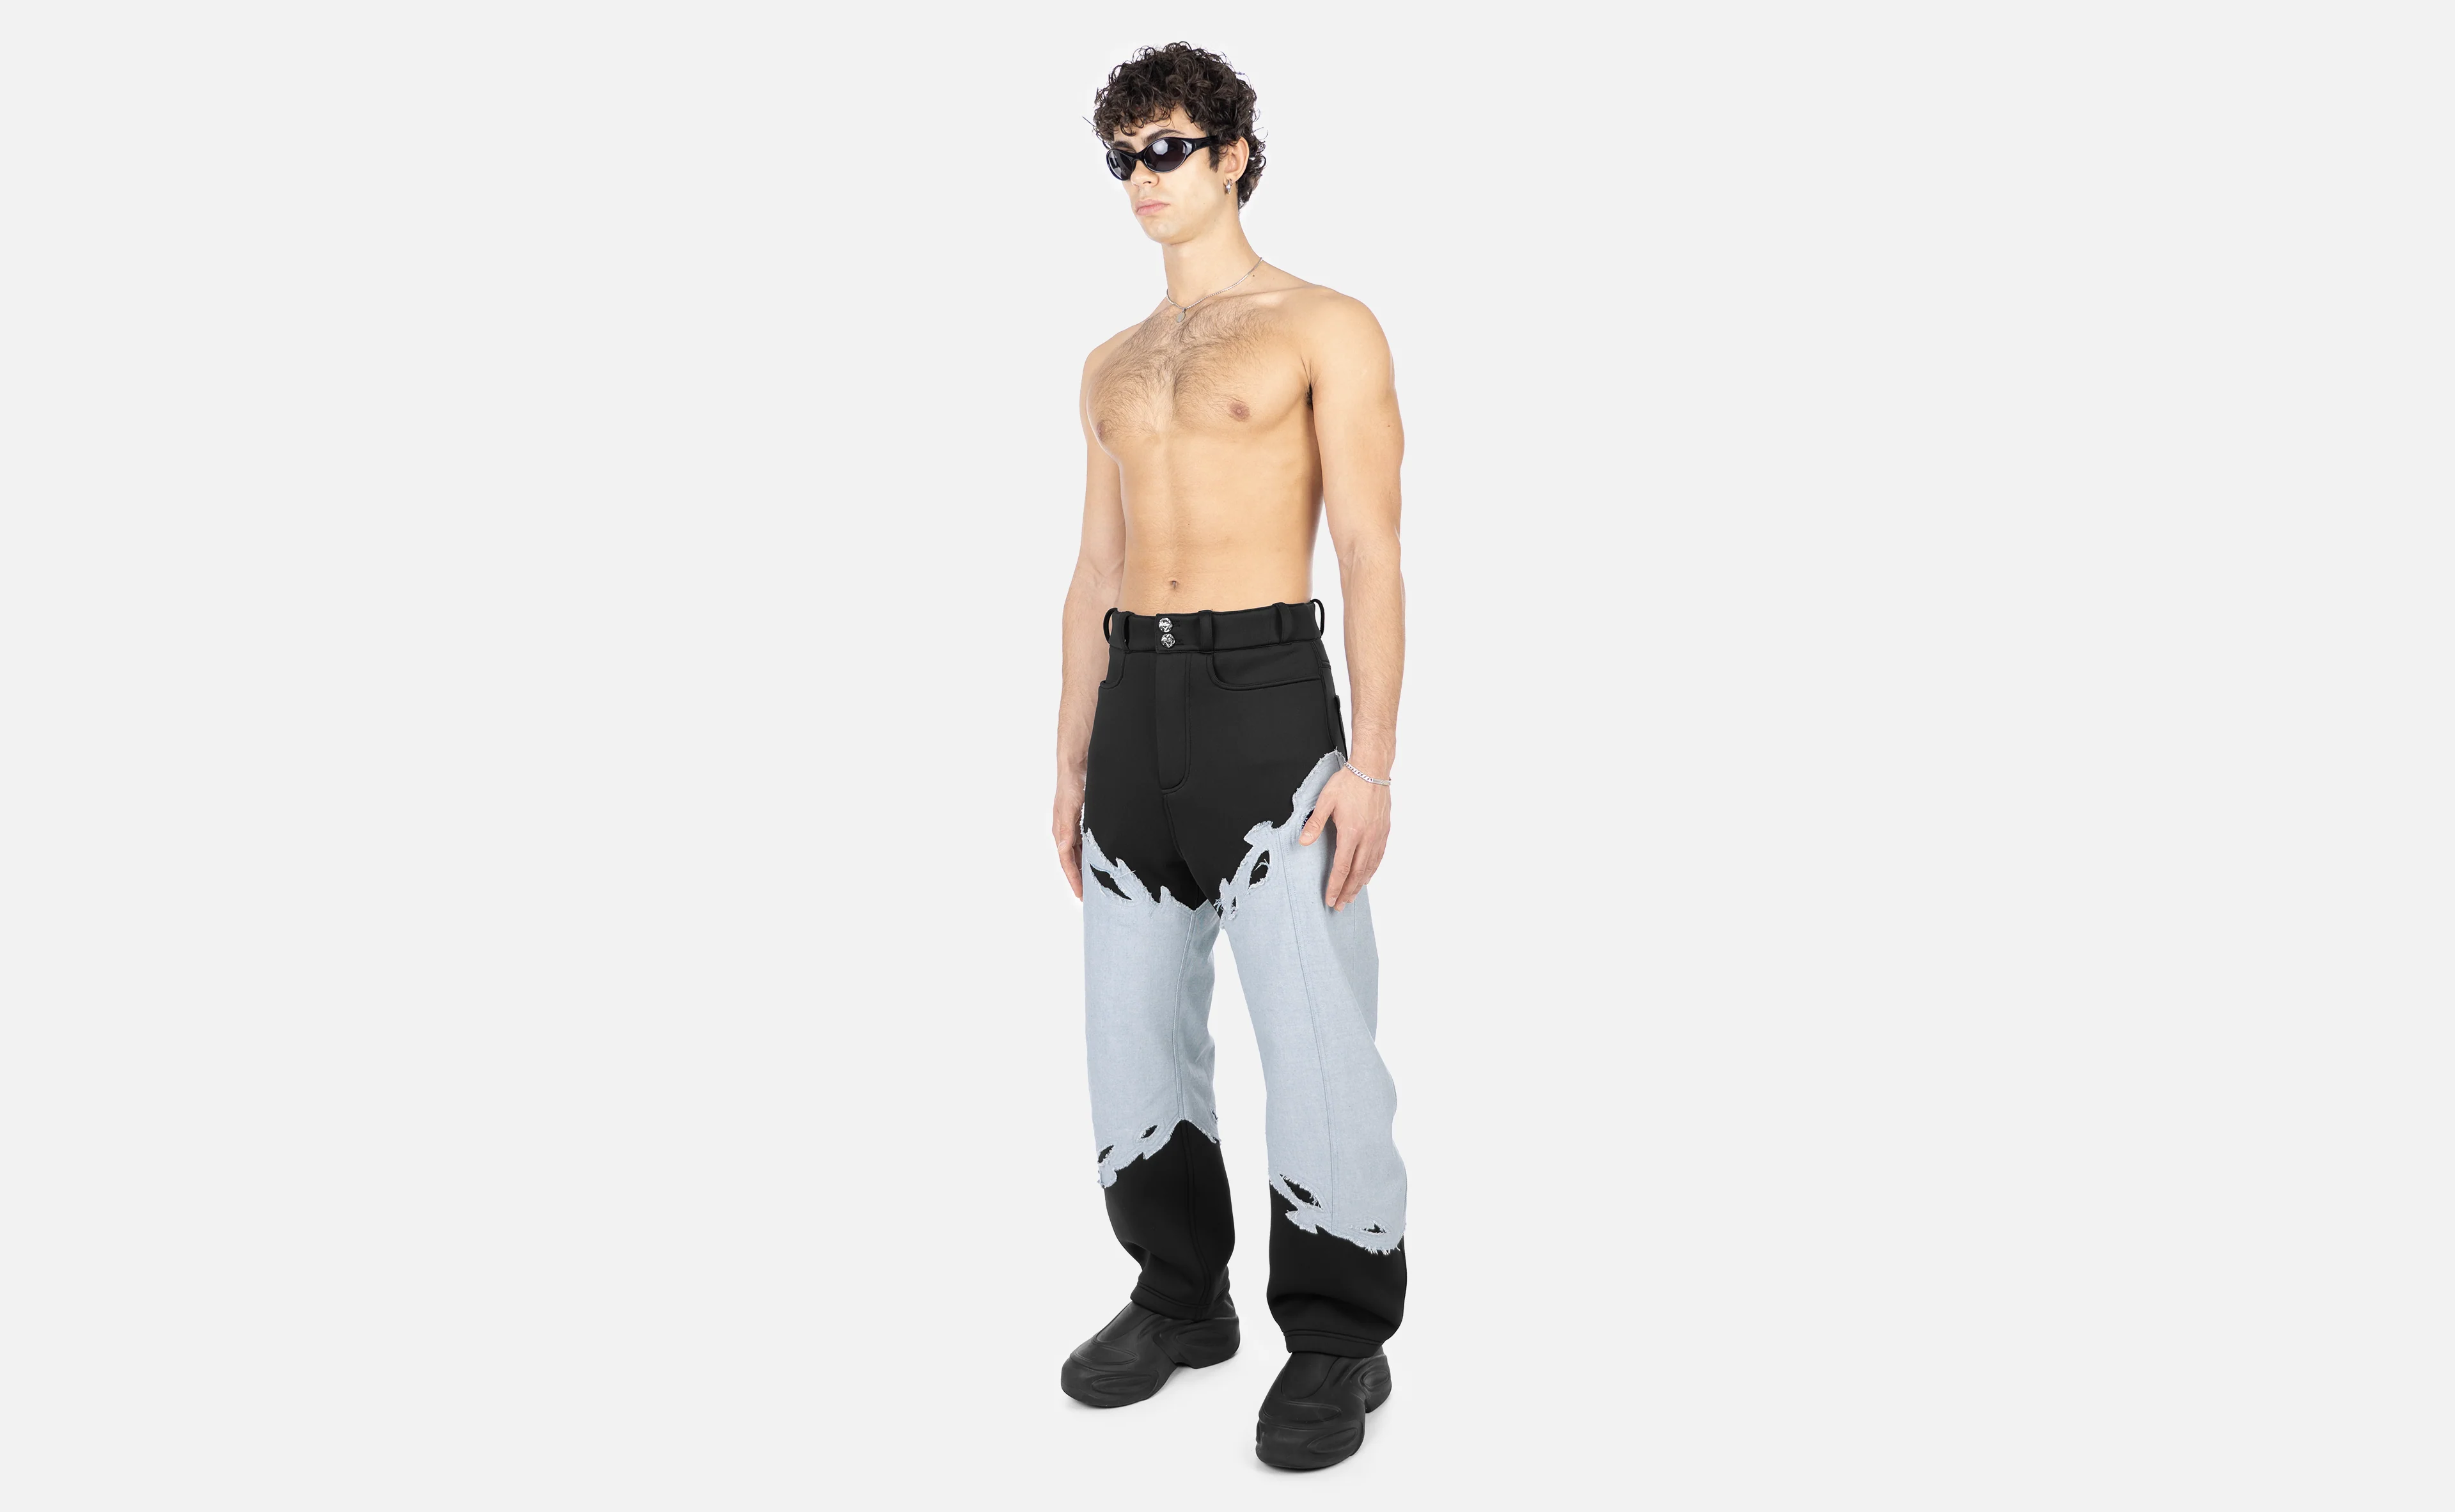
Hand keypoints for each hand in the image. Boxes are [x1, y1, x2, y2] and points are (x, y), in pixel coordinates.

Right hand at [1053, 772, 1085, 899]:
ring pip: (1078, 855)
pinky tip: (1097, 861)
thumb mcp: (1069, 810)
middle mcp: (1065, 833)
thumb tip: (1063, 851)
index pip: (1066, 862)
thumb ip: (1066, 831)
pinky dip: (1089, 855)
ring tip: (1093, 884)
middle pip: (1072, 862)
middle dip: (1078, 879)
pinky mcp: (1081, 822)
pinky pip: (1084, 845)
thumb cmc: (1070, 786)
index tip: (1081, 895)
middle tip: (1088, 897)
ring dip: (1084, 869)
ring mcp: (1073, 828)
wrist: (1075, 767)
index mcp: (1060, 832)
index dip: (1073, 879)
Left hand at [1298, 765, 1389, 910]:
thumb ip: (1315, 824)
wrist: (1372, 769)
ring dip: (1360, 884)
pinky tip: (1367, 876)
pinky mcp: (1384, 830)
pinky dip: (1372, 870)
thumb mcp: (1325, 801)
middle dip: (1347, 891)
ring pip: (1370, 867)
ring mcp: (1378, 835)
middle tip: (1340, 905)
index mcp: (1351, 832)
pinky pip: (1379, 856)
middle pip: (1357, 873)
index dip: (1335, 886)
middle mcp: (1367, 838)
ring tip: (1352, 896)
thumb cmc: (1349, 783)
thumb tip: (1303, 842)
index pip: (1342, 867)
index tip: (1330, 899)